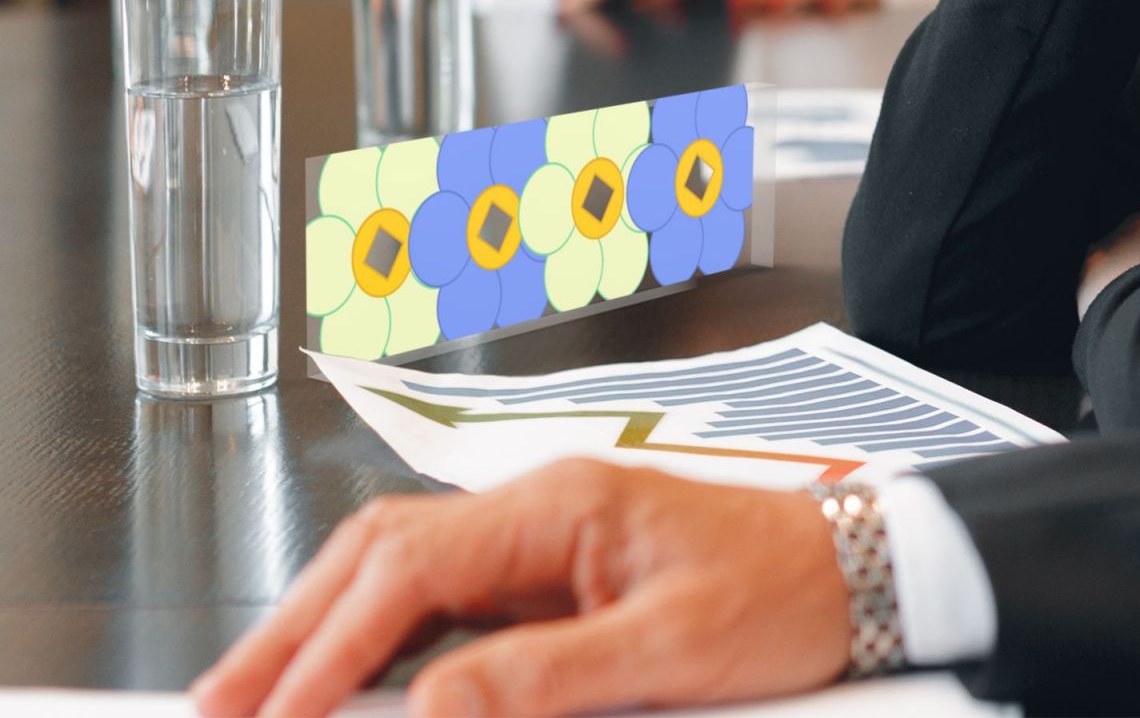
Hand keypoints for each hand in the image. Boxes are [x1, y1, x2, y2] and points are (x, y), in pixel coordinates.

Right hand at [190, 460, 850, 717]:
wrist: (859, 567)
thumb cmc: (783, 593)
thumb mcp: (670, 650)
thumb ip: (544, 679)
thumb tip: (429, 713)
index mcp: (560, 503)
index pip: (409, 566)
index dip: (328, 646)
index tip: (272, 715)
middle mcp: (539, 505)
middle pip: (381, 552)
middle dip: (295, 628)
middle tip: (220, 705)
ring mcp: (545, 534)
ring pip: (403, 570)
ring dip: (328, 631)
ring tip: (264, 698)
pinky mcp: (559, 571)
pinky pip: (449, 600)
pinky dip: (386, 643)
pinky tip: (357, 686)